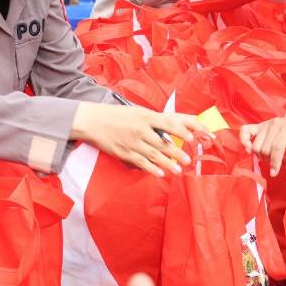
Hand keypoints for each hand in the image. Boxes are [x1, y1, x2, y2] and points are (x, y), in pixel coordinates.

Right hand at [71, 103, 212, 176]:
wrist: (92, 120)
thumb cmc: (117, 115)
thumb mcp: (137, 112)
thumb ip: (154, 120)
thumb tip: (173, 127)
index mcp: (145, 116)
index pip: (168, 123)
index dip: (182, 130)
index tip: (193, 137)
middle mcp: (140, 129)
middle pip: (163, 143)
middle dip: (177, 152)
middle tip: (188, 159)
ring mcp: (132, 142)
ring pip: (154, 155)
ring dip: (168, 163)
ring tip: (179, 170)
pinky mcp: (124, 153)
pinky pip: (141, 163)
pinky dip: (152, 169)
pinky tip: (161, 173)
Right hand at [240, 115, 285, 176]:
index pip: (277, 146)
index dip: (275, 162)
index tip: (274, 173)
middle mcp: (275, 124)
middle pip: (264, 148)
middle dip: (269, 160)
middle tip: (276, 162)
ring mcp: (265, 124)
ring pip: (255, 145)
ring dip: (260, 155)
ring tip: (269, 157)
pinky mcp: (258, 125)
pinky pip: (244, 131)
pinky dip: (244, 142)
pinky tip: (250, 150)